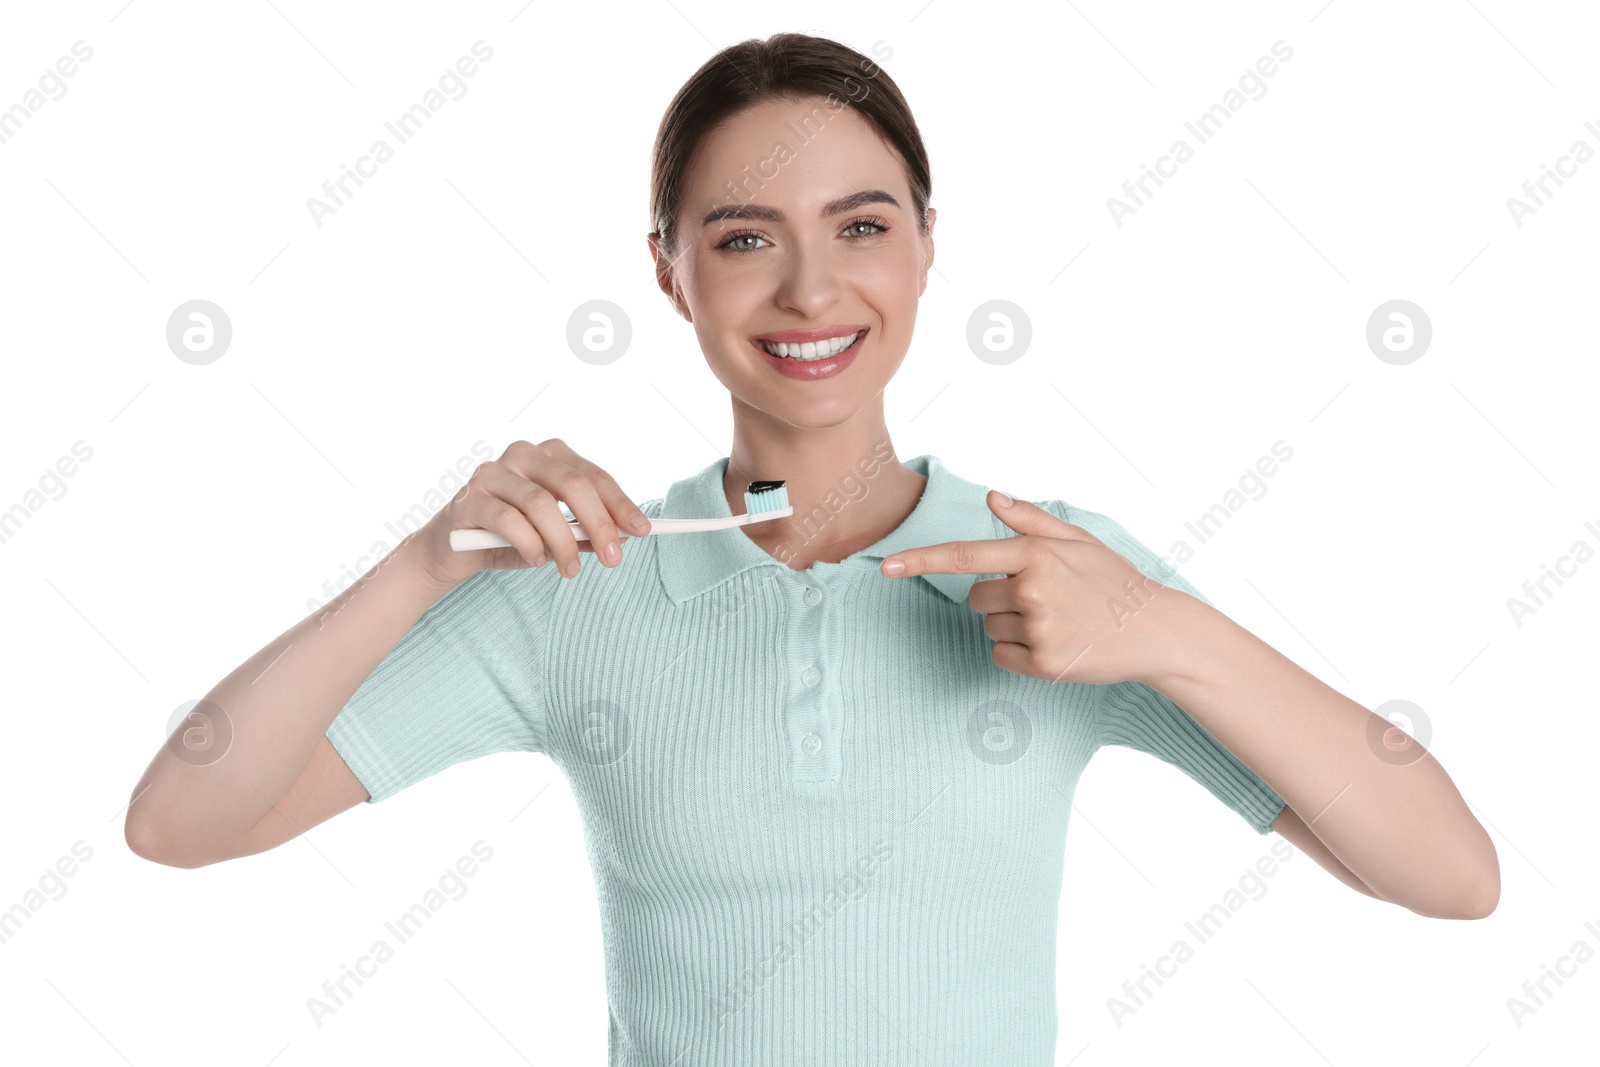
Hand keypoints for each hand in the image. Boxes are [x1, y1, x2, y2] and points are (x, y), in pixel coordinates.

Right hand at [411, 438, 651, 591]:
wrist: (451, 550)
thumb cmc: (511, 537)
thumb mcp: (555, 534)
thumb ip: (584, 530)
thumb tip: (625, 535)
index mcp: (550, 455)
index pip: (593, 476)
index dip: (620, 503)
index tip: (642, 531)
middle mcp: (522, 454)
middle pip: (572, 484)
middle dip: (599, 523)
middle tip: (613, 559)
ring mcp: (492, 473)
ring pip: (541, 504)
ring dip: (563, 542)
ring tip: (570, 569)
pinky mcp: (468, 499)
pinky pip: (508, 521)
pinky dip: (529, 545)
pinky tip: (536, 560)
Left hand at [878, 491, 1198, 685]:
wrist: (1156, 630)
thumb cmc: (1113, 580)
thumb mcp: (1079, 540)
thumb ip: (1031, 520)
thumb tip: (992, 496)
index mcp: (1036, 554)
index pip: (965, 556)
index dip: (921, 561)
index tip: (886, 567)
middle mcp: (1033, 590)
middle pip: (977, 597)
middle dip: (1000, 597)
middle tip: (1046, 599)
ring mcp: (1039, 628)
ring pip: (990, 628)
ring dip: (1013, 625)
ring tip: (1058, 620)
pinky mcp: (1044, 663)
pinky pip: (1002, 656)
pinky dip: (1019, 653)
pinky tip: (1056, 644)